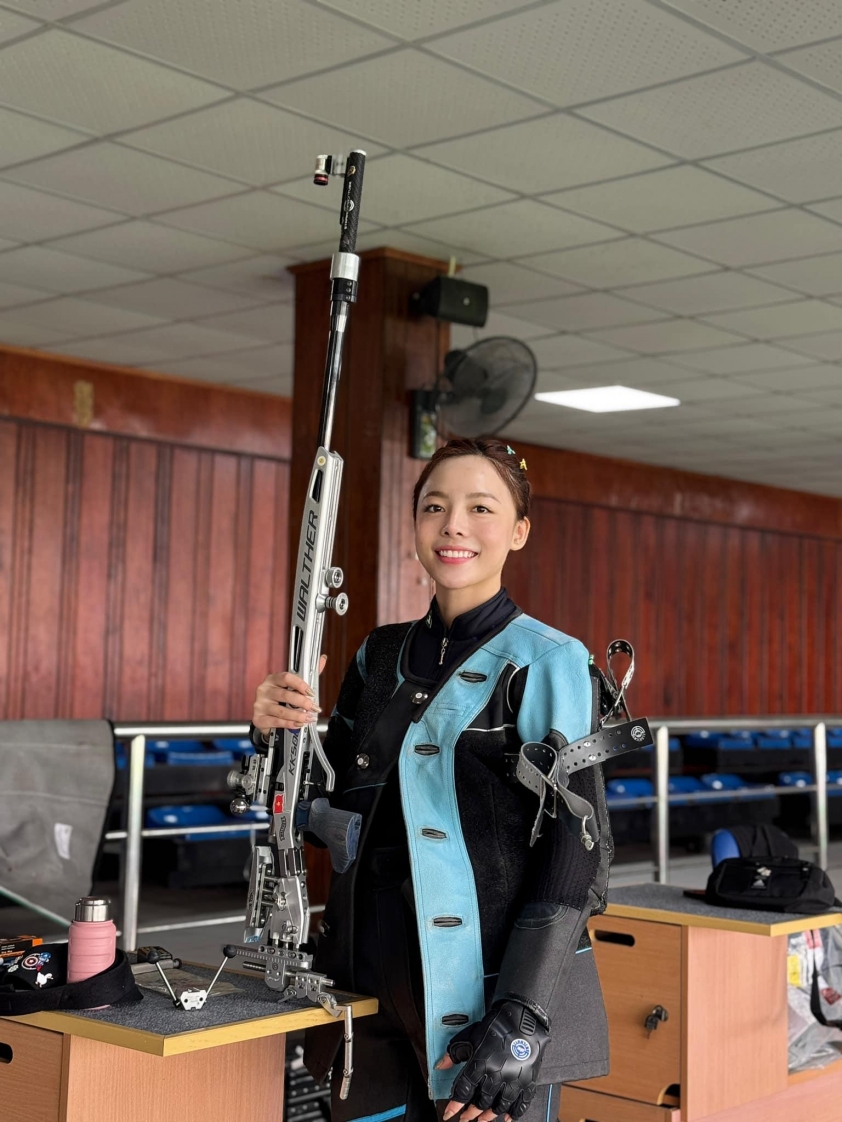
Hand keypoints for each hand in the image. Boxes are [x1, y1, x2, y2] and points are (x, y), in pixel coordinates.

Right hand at [253, 654, 326, 734]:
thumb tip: (322, 659)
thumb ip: (307, 675)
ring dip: (298, 715)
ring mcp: (260, 705)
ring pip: (281, 711)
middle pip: (285, 695)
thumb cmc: (281, 700)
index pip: (286, 678)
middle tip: (314, 708)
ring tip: (308, 718)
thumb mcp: (292, 687)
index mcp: (273, 679)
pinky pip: (276, 722)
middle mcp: (264, 690)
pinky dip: (289, 724)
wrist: (266, 717)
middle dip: (302, 702)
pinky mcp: (258, 718)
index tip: (311, 693)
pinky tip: (298, 724)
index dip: (300, 685)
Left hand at [436, 1000, 548, 1121]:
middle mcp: (497, 1074)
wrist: (523, 1018)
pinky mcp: (528, 1080)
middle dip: (471, 1113)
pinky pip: (522, 1103)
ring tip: (482, 1120)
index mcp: (481, 1062)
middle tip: (466, 1119)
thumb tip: (440, 1066)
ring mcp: (514, 1079)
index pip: (464, 1090)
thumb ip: (455, 1052)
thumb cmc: (496, 1025)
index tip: (449, 1114)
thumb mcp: (471, 1034)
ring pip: (500, 1106)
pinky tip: (507, 1118)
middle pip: (481, 1101)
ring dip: (489, 1116)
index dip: (455, 1105)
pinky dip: (514, 1114)